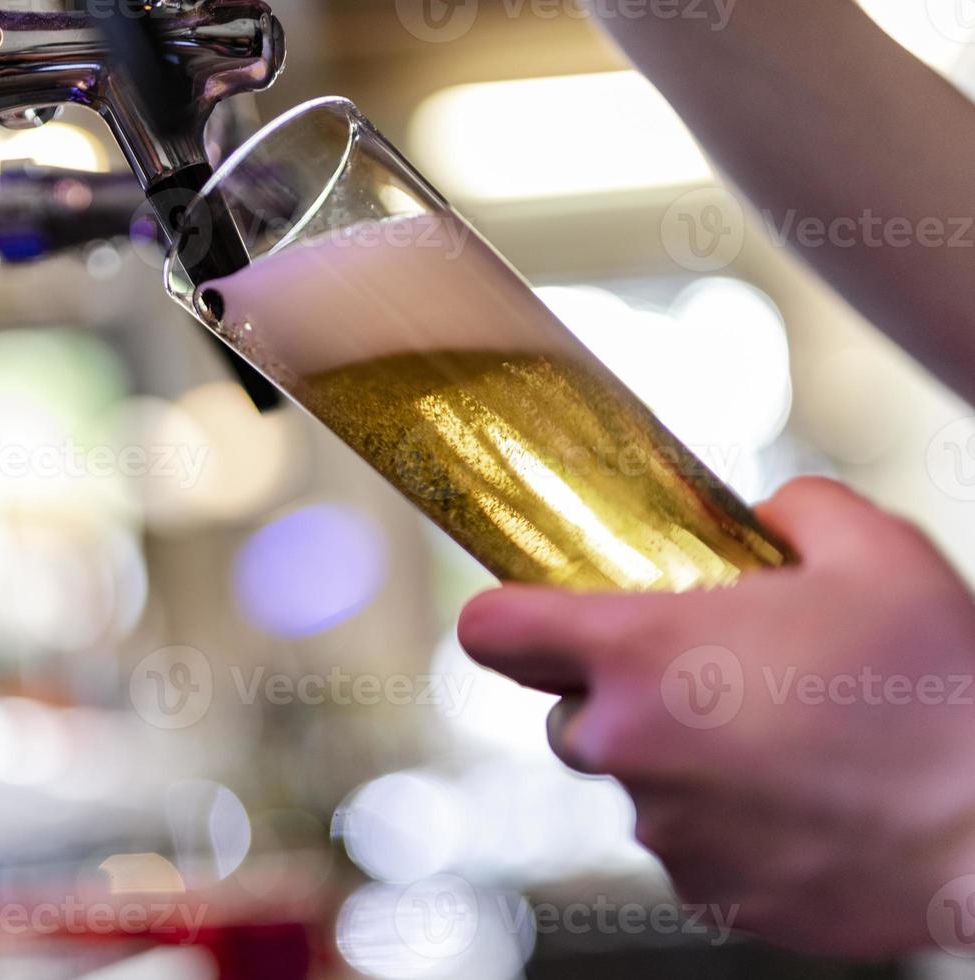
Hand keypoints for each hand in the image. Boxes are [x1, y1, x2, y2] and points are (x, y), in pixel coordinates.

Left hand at [458, 477, 974, 957]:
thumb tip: (763, 519)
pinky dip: (723, 821)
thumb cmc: (937, 683)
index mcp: (642, 652)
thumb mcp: (874, 548)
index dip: (508, 617)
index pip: (493, 631)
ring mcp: (665, 830)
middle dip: (618, 692)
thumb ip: (793, 511)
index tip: (536, 614)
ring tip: (781, 741)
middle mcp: (629, 746)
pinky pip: (689, 841)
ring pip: (635, 780)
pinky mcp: (709, 892)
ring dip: (680, 759)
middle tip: (710, 676)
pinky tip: (799, 800)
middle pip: (568, 711)